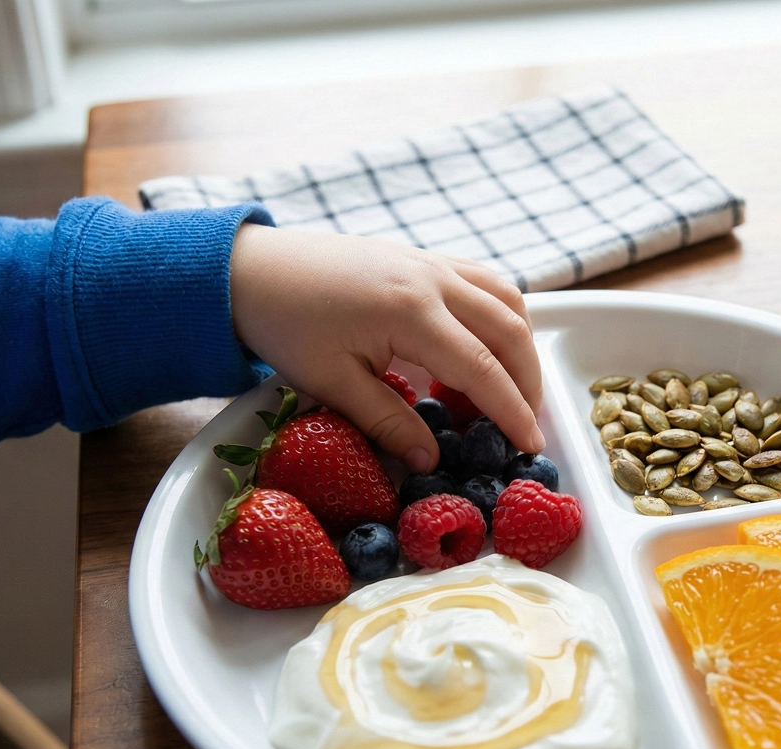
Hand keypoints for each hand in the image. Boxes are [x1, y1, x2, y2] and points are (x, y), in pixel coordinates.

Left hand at [228, 225, 543, 471]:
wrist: (252, 270)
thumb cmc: (286, 325)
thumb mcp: (332, 384)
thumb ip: (387, 422)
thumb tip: (429, 460)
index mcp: (411, 312)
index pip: (482, 368)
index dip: (511, 411)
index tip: (528, 445)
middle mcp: (433, 279)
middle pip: (509, 330)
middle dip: (528, 381)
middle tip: (526, 423)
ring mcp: (431, 261)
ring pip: (506, 298)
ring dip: (522, 344)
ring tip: (515, 388)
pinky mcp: (423, 256)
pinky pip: (484, 280)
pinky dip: (501, 314)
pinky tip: (490, 344)